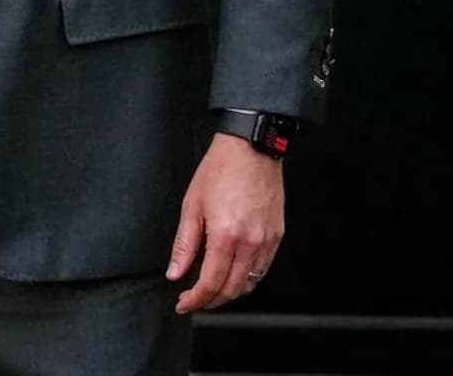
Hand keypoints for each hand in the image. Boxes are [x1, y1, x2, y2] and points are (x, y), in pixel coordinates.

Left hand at [167, 134, 284, 312]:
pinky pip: (263, 268)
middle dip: (211, 301)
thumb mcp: (191, 205)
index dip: (196, 299)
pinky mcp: (278, 236)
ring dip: (230, 293)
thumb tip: (175, 273)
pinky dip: (247, 278)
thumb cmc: (220, 170)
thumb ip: (184, 244)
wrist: (251, 149)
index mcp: (226, 235)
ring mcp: (268, 240)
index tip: (183, 304)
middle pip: (233, 289)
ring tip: (210, 290)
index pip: (211, 282)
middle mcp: (251, 242)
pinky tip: (232, 273)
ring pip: (250, 283)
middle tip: (193, 301)